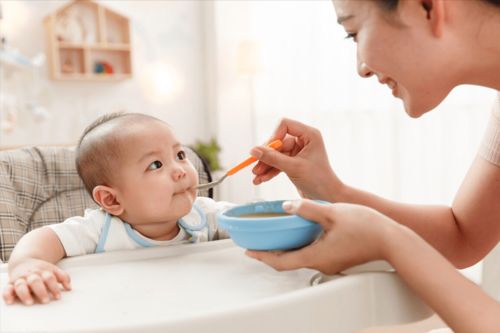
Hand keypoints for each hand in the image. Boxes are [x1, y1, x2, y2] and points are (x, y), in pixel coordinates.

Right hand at [3, 258, 70, 304]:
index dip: (54, 287)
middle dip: (41, 291)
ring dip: (25, 294)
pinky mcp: (11, 284)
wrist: (24, 260)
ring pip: (21, 285)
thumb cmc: (40, 269)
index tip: (58, 296)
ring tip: (30, 302)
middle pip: (35, 281)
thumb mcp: (53, 269)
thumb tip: (69, 287)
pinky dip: (7, 295)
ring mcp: (20, 279)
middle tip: (45, 300)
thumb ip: (62, 277)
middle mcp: (31, 275)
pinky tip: (10, 301)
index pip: (49, 278)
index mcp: (43, 271)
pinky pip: (7, 289)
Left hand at [246, 200, 397, 274]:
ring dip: (285, 250)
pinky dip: (299, 246)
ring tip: (273, 237)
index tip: (249, 251)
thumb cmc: (367, 228)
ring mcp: (330, 262)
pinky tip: (298, 234)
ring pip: (300, 258)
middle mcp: (321, 263)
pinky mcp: (337, 258)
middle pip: (288, 262)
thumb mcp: (332, 213)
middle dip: (270, 254)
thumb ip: (307, 209)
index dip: (263, 257)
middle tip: (256, 245)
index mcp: (317, 255)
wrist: (393, 240)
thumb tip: (286, 206)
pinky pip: (312, 254)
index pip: (282, 262)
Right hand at [250, 118, 341, 199]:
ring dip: (265, 165)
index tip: (266, 150)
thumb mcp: (293, 168)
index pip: (285, 124)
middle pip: (278, 142)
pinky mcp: (294, 162)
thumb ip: (273, 158)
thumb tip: (253, 150)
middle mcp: (304, 140)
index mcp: (309, 135)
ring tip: (256, 177)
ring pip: (276, 154)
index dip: (274, 136)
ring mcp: (298, 152)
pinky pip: (278, 163)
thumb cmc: (318, 180)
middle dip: (266, 156)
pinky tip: (261, 179)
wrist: (328, 197)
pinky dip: (270, 171)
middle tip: (254, 167)